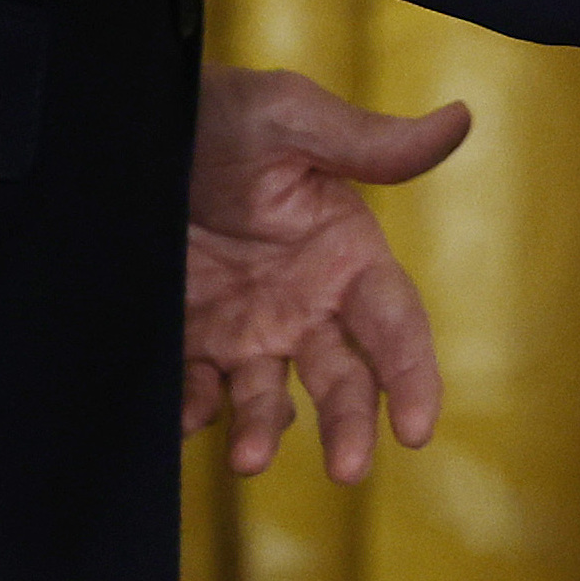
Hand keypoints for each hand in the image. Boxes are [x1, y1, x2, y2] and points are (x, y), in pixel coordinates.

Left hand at [183, 63, 471, 483]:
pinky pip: (198, 392)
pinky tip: (186, 420)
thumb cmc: (217, 111)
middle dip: (351, 426)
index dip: (413, 375)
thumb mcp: (290, 117)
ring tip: (249, 455)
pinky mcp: (189, 340)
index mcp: (346, 251)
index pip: (396, 323)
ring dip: (264, 431)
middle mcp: (305, 300)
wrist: (119, 127)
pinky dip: (195, 414)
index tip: (418, 429)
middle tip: (347, 469)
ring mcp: (246, 326)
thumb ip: (370, 142)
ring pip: (270, 398)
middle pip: (344, 377)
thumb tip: (461, 120)